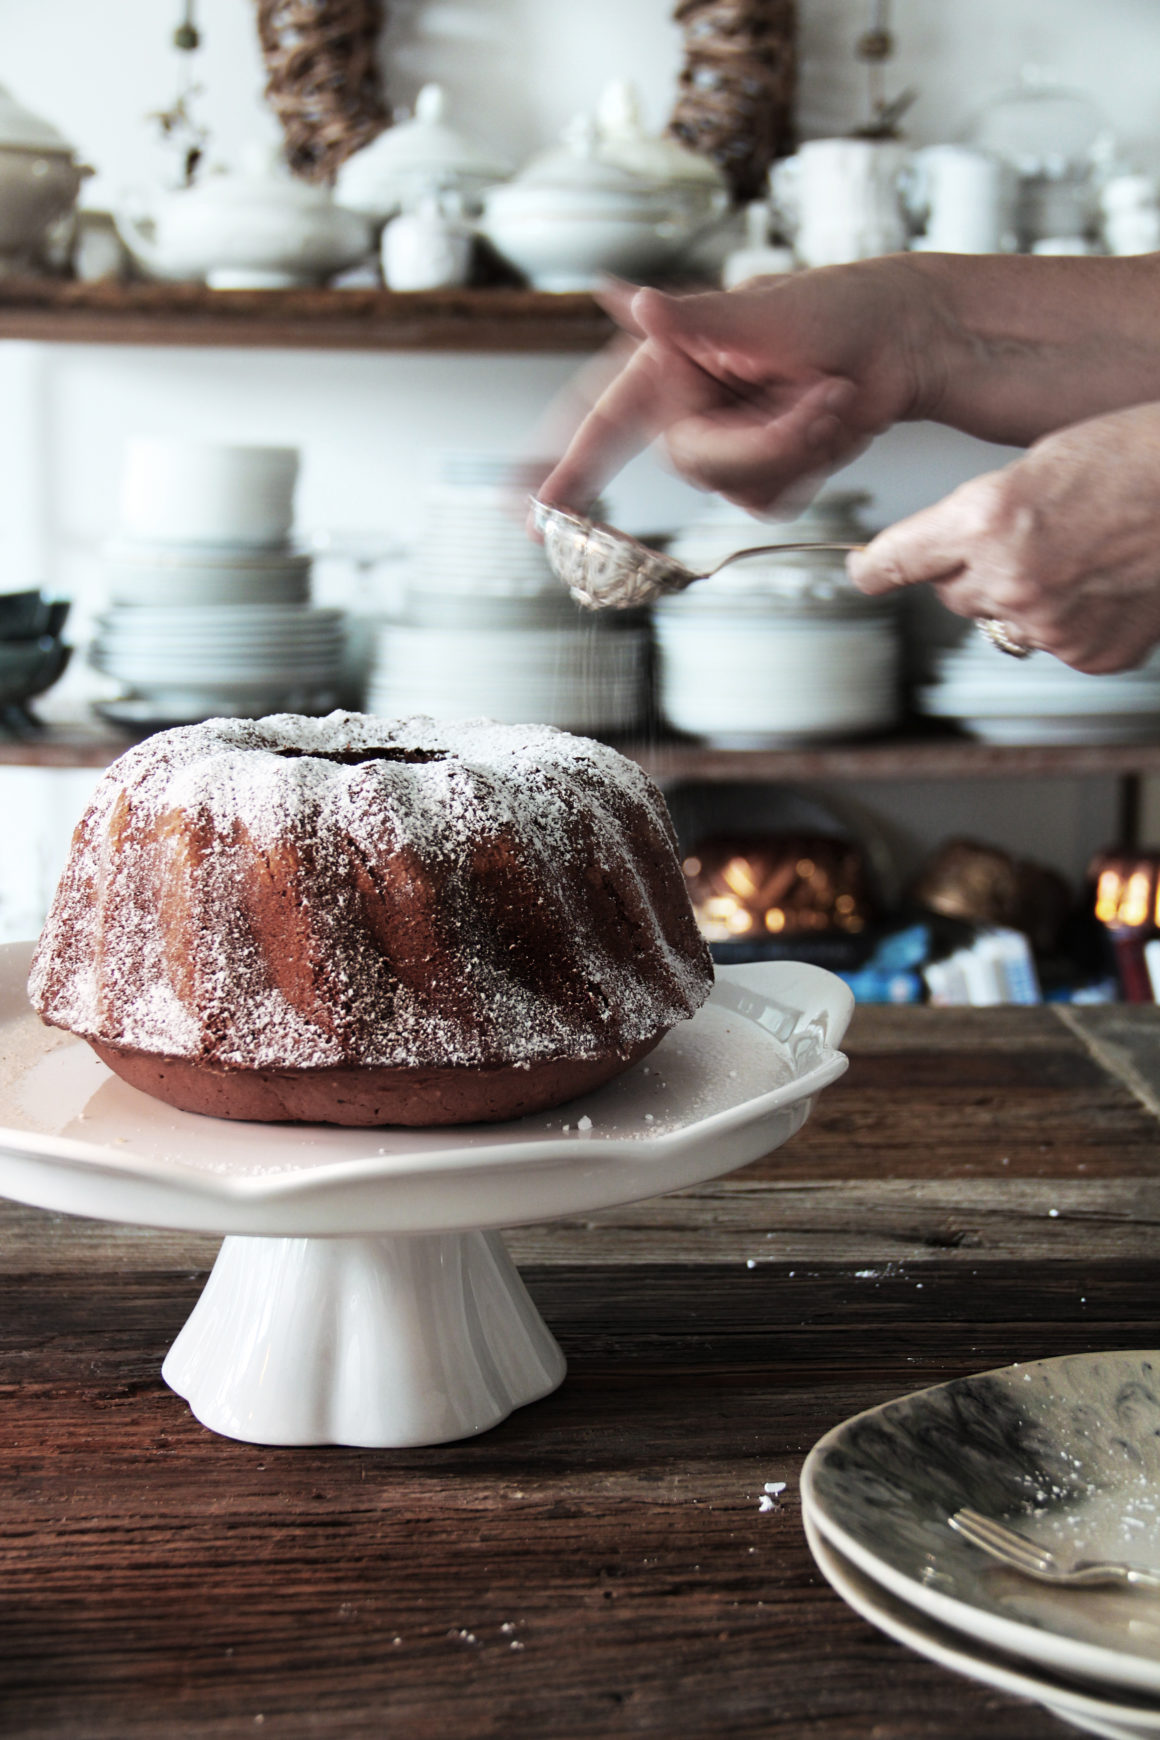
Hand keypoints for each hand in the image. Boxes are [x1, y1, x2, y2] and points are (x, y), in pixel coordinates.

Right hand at [536, 264, 935, 515]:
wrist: (904, 342)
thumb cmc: (833, 307)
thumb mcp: (759, 311)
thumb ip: (690, 320)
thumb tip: (626, 296)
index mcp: (669, 362)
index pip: (598, 420)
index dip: (562, 466)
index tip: (534, 513)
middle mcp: (688, 407)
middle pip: (694, 466)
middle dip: (764, 440)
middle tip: (823, 394)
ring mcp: (726, 442)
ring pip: (736, 487)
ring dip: (798, 448)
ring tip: (833, 395)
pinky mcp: (763, 471)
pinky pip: (769, 501)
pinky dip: (811, 467)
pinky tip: (831, 423)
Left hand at [848, 402, 1159, 672]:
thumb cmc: (1138, 457)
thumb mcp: (1037, 464)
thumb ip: (982, 516)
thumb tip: (947, 557)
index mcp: (987, 518)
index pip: (894, 562)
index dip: (875, 567)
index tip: (865, 572)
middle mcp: (1010, 578)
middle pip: (951, 594)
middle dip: (973, 570)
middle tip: (1031, 535)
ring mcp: (1051, 623)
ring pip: (1003, 621)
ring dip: (1025, 596)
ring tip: (1082, 553)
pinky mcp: (1089, 653)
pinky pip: (1055, 642)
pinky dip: (1073, 620)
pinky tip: (1108, 581)